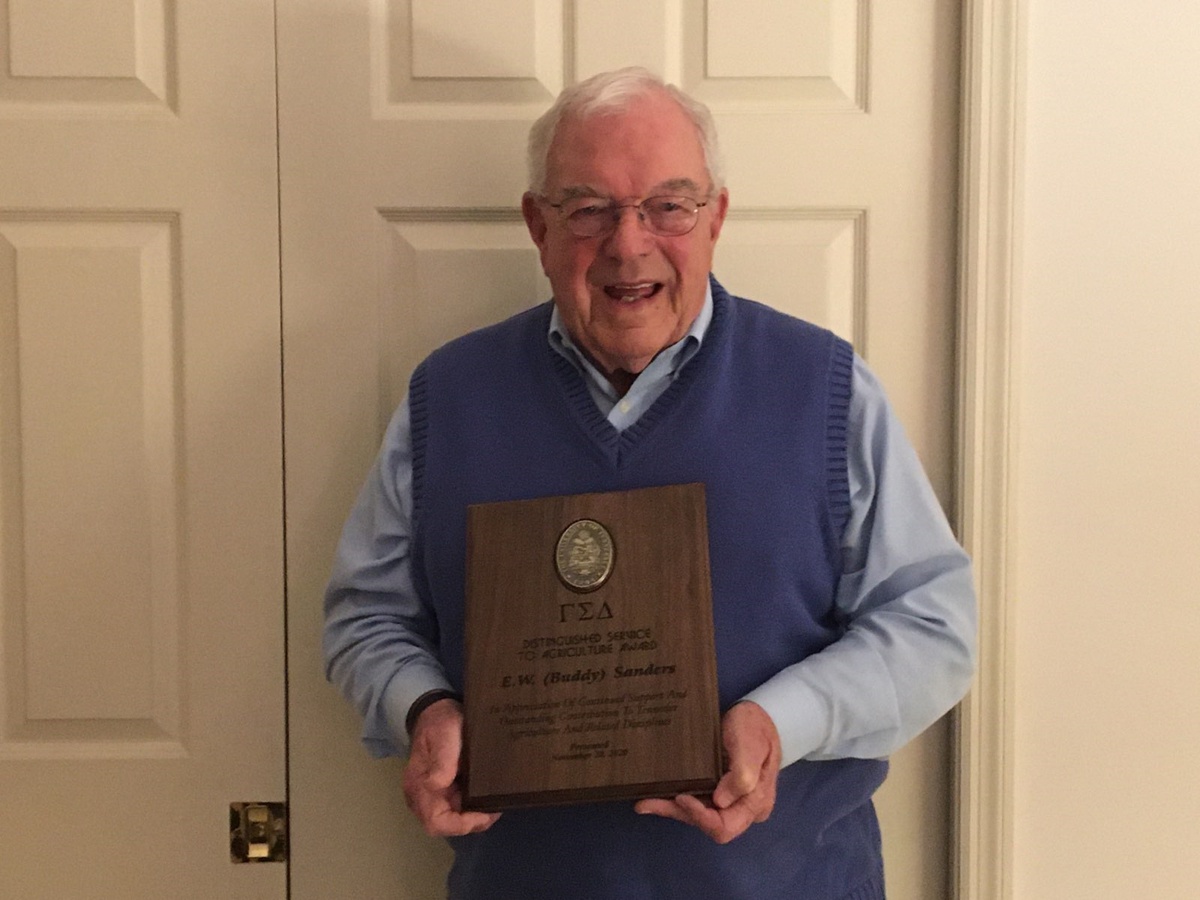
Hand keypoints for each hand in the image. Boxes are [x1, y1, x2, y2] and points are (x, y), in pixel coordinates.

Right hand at [402, 698, 500, 836]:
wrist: (436, 711)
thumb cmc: (440, 723)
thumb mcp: (444, 735)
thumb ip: (442, 760)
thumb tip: (437, 785)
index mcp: (418, 785)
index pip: (435, 822)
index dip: (460, 825)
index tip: (484, 813)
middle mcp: (422, 796)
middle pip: (445, 825)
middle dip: (471, 823)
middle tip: (495, 808)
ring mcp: (431, 794)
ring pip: (452, 819)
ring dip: (473, 817)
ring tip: (495, 803)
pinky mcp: (441, 789)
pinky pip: (456, 807)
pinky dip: (472, 807)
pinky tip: (487, 796)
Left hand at [634, 700, 780, 842]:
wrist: (757, 717)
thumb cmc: (755, 728)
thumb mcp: (751, 744)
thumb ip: (743, 773)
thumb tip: (721, 801)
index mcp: (755, 802)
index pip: (726, 825)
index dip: (701, 817)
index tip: (681, 797)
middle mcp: (741, 808)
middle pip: (708, 824)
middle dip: (680, 814)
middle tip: (649, 802)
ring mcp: (728, 801)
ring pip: (697, 815)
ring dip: (671, 809)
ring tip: (643, 802)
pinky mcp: (715, 790)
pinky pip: (695, 801)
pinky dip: (673, 801)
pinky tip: (652, 798)